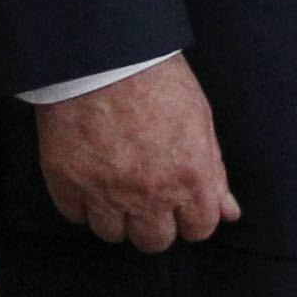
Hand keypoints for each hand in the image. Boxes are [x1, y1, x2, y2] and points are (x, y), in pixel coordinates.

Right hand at [34, 55, 240, 252]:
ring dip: (116, 214)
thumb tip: (229, 213)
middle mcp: (150, 194)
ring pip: (113, 234)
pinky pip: (75, 215)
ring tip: (115, 182)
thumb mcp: (199, 117)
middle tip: (147, 193)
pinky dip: (80, 201)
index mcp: (190, 176)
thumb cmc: (156, 77)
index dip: (191, 216)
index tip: (182, 202)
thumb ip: (214, 172)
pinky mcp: (67, 183)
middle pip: (154, 241)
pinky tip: (88, 176)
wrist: (101, 54)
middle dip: (154, 222)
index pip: (199, 229)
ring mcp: (105, 192)